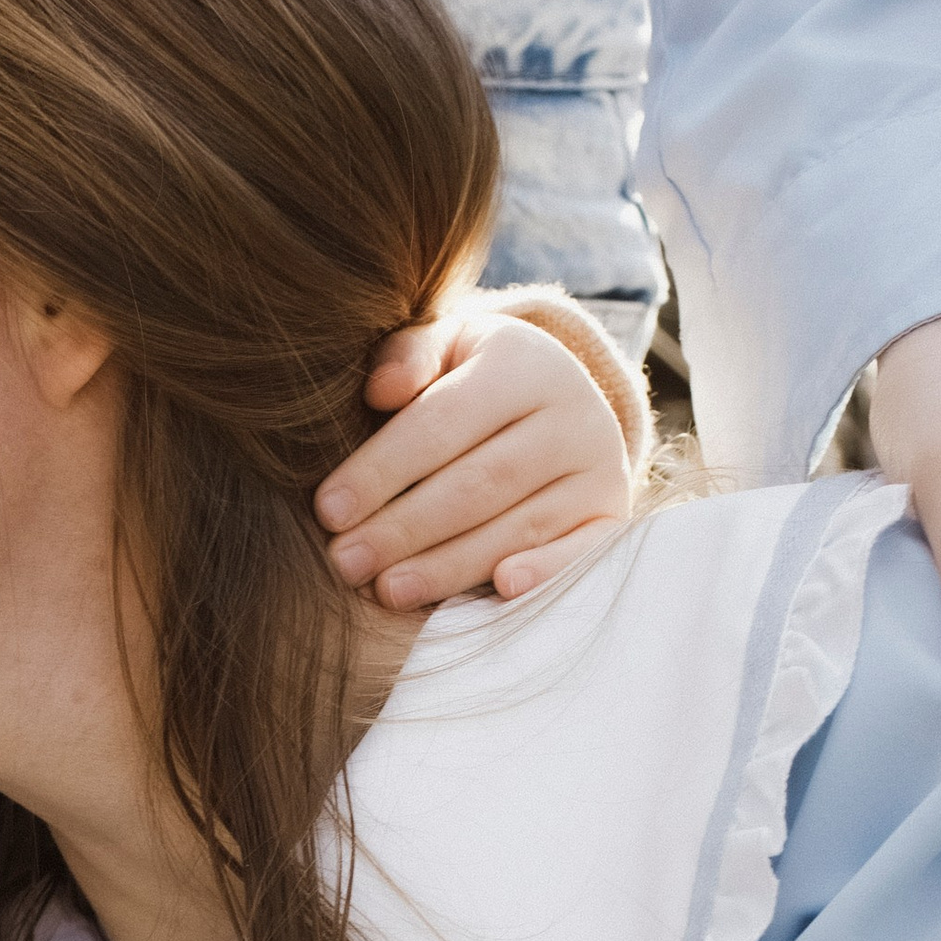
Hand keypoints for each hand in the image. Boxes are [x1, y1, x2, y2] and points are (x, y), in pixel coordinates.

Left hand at [314, 304, 633, 606]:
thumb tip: (381, 391)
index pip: (442, 422)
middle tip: (345, 563)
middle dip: (405, 528)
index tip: (328, 510)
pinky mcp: (612, 514)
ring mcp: (600, 467)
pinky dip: (545, 571)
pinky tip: (499, 590)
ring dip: (449, 565)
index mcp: (522, 363)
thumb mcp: (445, 349)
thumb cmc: (472, 378)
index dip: (382, 470)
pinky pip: (582, 551)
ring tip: (387, 590)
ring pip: (518, 525)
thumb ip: (409, 357)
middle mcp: (572, 413)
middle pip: (478, 482)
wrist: (560, 400)